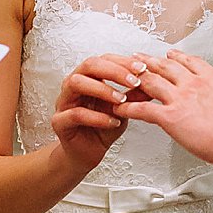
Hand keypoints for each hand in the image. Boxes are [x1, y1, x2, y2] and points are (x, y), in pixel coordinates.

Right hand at [51, 54, 145, 169]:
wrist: (87, 153)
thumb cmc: (103, 128)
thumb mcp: (123, 109)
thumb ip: (134, 95)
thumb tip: (153, 81)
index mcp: (89, 77)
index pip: (104, 59)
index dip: (123, 62)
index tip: (142, 68)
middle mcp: (74, 85)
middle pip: (89, 65)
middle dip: (114, 70)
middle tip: (134, 80)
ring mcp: (64, 101)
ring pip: (77, 83)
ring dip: (102, 89)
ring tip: (121, 100)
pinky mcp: (59, 121)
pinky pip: (76, 113)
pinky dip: (97, 117)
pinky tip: (112, 121)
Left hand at [114, 40, 212, 164]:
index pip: (191, 63)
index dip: (179, 58)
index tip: (171, 55)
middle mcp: (195, 84)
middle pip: (166, 68)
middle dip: (150, 62)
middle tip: (138, 59)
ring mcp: (182, 99)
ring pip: (151, 82)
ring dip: (135, 78)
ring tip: (124, 75)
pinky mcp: (172, 118)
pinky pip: (144, 110)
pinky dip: (129, 108)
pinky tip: (119, 108)